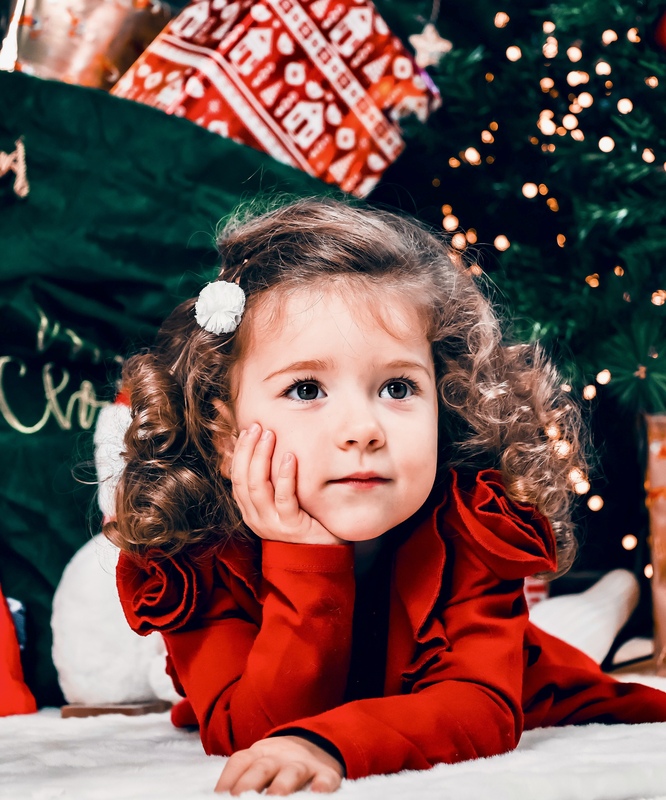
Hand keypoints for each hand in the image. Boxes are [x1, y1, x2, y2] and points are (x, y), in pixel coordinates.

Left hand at [215, 735, 343, 794]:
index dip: (227, 780)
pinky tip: (316, 793)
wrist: (316, 744)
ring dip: (282, 786)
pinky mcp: (325, 773)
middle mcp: (279, 757)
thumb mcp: (259, 764)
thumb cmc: (277, 765)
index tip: (218, 797)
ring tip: (274, 799)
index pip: (239, 761)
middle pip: (262, 767)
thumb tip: (221, 797)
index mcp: (258, 754)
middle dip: (248, 785)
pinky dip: (321, 786)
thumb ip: (243, 779)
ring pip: (292, 771)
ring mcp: (303, 764)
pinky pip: (325, 778)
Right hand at [231, 423, 341, 544]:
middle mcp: (256, 517)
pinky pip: (283, 498)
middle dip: (247, 449)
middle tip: (256, 427)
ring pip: (257, 486)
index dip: (239, 452)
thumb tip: (268, 448)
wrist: (322, 556)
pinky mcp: (290, 526)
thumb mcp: (284, 501)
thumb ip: (274, 481)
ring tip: (270, 435)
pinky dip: (285, 475)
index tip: (247, 430)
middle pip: (242, 478)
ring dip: (261, 457)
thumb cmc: (306, 523)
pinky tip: (289, 457)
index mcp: (250, 510)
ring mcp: (271, 523)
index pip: (236, 477)